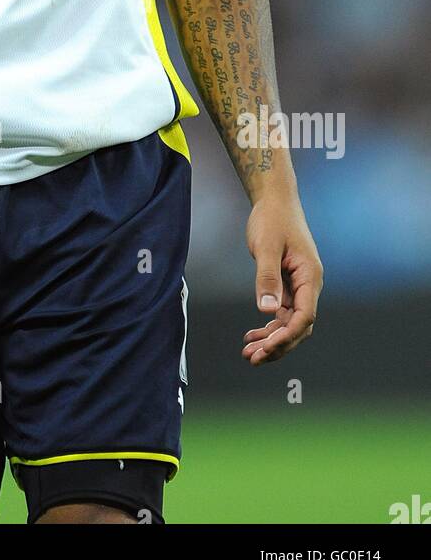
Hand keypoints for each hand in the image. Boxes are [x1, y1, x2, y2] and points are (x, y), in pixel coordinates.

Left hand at [242, 192, 322, 364]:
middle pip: (297, 326)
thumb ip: (267, 277)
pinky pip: (280, 313)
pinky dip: (268, 326)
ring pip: (288, 322)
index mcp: (310, 277)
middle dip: (277, 345)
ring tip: (248, 353)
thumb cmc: (273, 219)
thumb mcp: (267, 247)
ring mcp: (298, 286)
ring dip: (271, 339)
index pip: (305, 316)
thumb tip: (267, 310)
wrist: (274, 201)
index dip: (287, 336)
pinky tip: (252, 335)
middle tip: (253, 358)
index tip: (267, 348)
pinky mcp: (286, 284)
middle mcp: (307, 285)